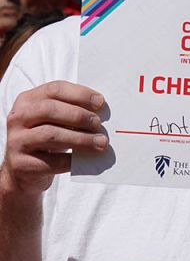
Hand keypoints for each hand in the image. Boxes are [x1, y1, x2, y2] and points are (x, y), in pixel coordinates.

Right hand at [1, 81, 106, 197]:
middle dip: (78, 115)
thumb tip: (102, 113)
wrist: (24, 170)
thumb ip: (72, 112)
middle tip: (98, 124)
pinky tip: (83, 159)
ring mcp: (16, 141)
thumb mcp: (55, 121)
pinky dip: (71, 160)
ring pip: (49, 134)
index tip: (100, 102)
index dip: (79, 94)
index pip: (54, 89)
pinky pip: (50, 161)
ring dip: (80, 138)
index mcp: (27, 101)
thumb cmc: (47, 139)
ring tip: (100, 142)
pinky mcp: (20, 164)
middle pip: (49, 109)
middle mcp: (17, 118)